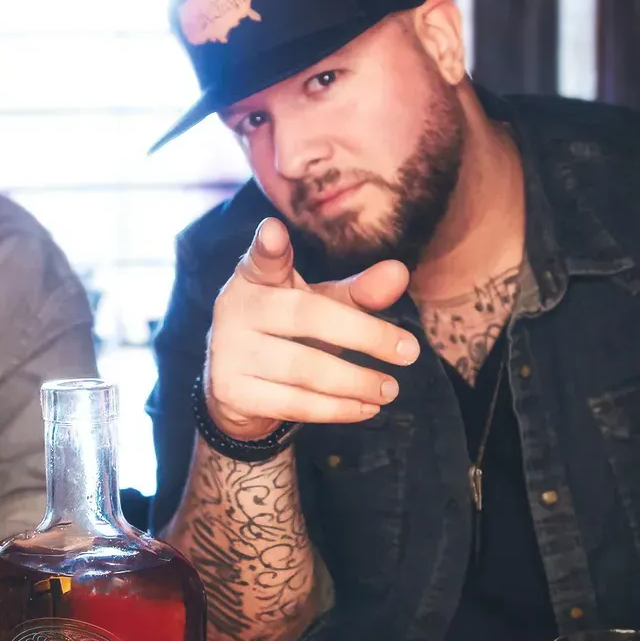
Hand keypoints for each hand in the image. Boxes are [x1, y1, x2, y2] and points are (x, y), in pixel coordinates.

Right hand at [205, 217, 419, 440]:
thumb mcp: (321, 306)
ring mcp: (229, 353)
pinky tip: (367, 408)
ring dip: (356, 381)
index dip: (268, 246)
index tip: (275, 231)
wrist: (236, 387)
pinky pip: (294, 404)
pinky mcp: (233, 393)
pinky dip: (337, 409)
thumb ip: (358, 292)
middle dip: (364, 334)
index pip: (262, 259)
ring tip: (390, 388)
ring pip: (304, 369)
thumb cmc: (287, 334)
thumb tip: (399, 274)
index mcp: (254, 279)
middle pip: (305, 317)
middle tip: (410, 351)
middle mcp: (235, 310)